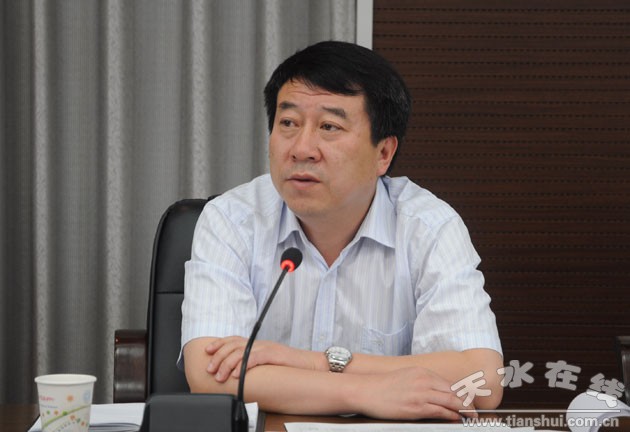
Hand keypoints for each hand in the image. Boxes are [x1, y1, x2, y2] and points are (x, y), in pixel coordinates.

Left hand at [205, 336, 318, 381]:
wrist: (308, 363)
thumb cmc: (288, 365)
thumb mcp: (267, 360)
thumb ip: (253, 360)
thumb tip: (237, 369)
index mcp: (256, 343)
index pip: (233, 339)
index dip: (219, 343)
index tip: (207, 351)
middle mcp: (259, 343)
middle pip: (233, 345)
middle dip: (219, 357)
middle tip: (210, 369)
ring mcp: (266, 347)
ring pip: (241, 352)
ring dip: (227, 364)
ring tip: (220, 376)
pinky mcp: (273, 354)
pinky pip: (254, 358)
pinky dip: (243, 366)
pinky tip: (236, 374)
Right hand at [354, 366, 477, 420]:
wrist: (366, 390)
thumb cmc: (383, 387)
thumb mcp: (406, 377)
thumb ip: (422, 383)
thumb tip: (437, 393)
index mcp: (422, 372)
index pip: (449, 385)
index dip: (462, 395)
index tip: (469, 403)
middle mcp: (424, 381)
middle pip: (454, 392)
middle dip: (467, 404)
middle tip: (475, 412)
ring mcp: (421, 394)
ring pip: (451, 402)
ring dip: (464, 411)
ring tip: (471, 417)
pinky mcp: (416, 407)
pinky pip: (440, 411)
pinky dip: (452, 416)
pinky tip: (456, 419)